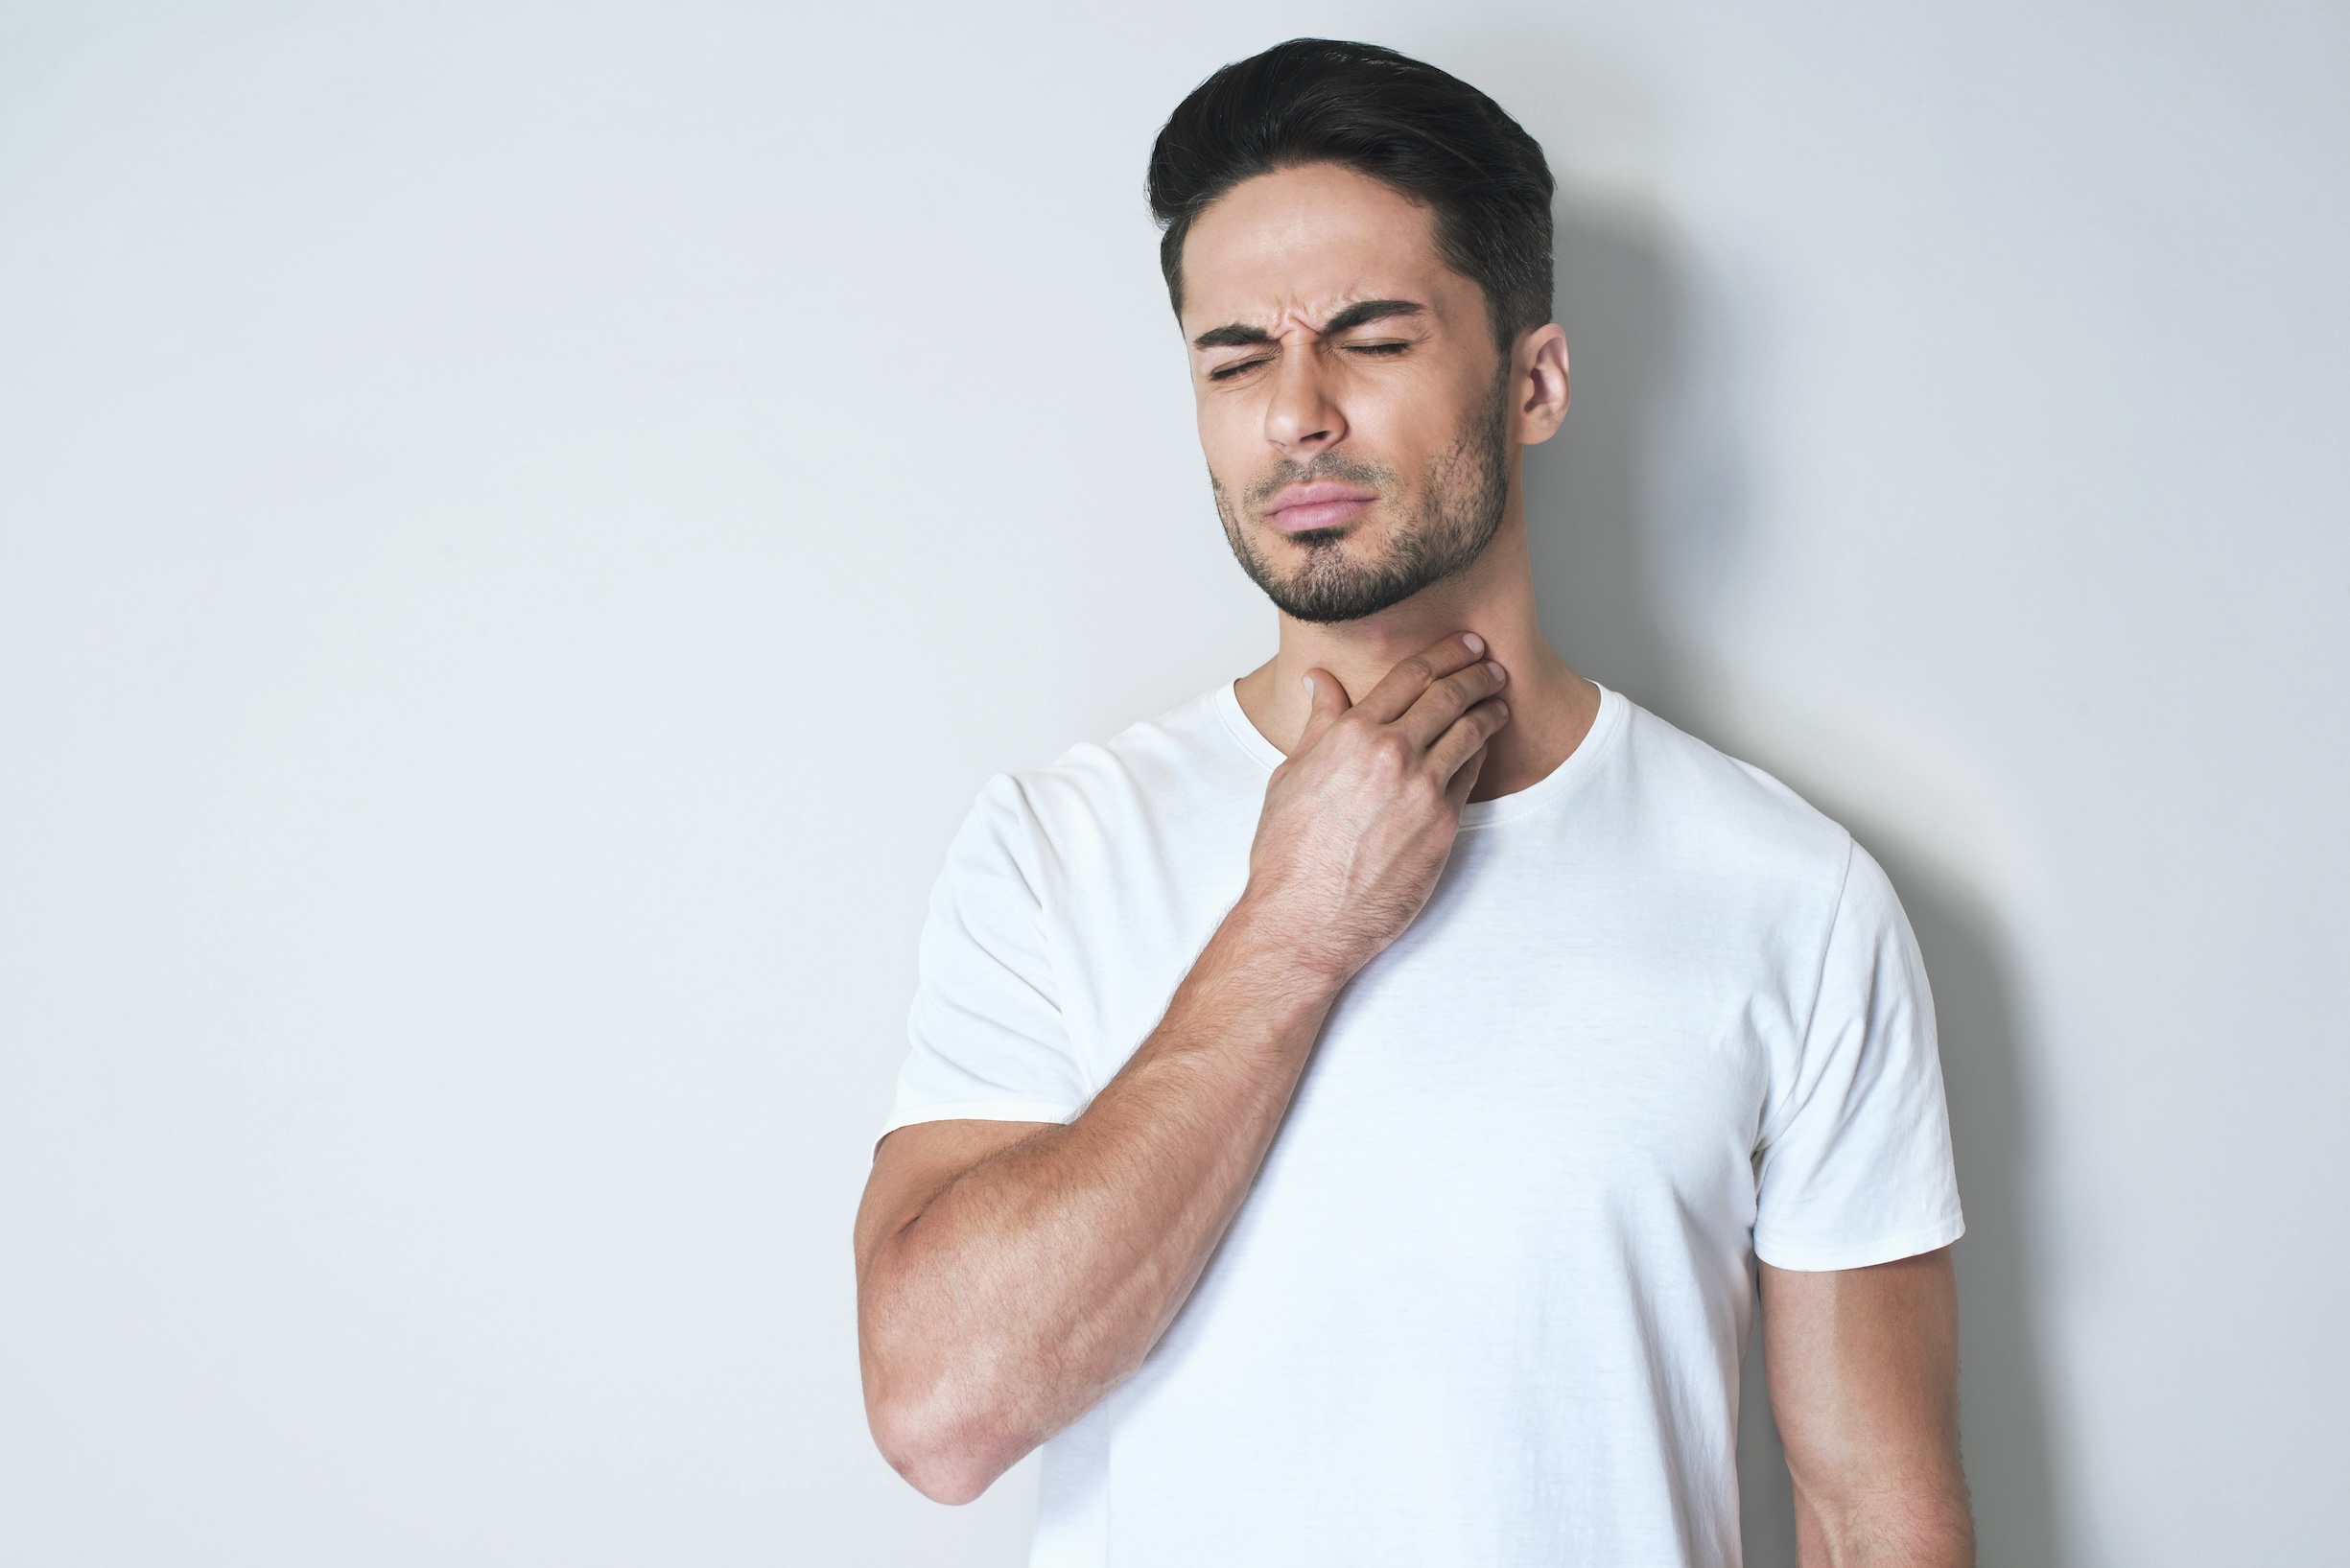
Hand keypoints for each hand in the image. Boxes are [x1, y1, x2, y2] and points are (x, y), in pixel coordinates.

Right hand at [1241, 633, 1510, 983]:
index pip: (1409, 676)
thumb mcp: (1290, 776)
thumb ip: (1318, 724)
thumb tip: (1318, 681)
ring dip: (1488, 709)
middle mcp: (1390, 753)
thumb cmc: (1288, 854)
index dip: (1443, 654)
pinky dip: (1480, 753)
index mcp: (1350, 734)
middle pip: (1447, 695)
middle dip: (1474, 672)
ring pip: (1469, 731)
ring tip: (1498, 700)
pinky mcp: (1443, 825)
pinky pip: (1470, 775)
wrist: (1304, 918)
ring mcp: (1421, 789)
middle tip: (1489, 664)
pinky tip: (1483, 746)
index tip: (1462, 645)